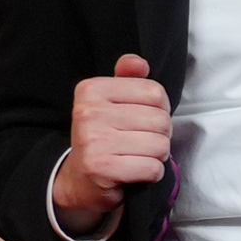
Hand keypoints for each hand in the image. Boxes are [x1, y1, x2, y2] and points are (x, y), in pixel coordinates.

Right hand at [54, 54, 171, 229]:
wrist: (80, 179)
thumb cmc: (104, 137)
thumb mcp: (111, 102)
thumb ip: (127, 79)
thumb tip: (138, 62)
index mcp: (91, 89)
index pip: (155, 92)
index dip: (160, 110)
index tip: (142, 120)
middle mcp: (88, 112)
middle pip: (161, 120)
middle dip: (160, 136)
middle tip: (140, 142)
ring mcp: (92, 140)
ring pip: (160, 145)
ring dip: (156, 156)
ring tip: (136, 156)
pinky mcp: (100, 167)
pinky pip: (152, 168)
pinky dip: (151, 173)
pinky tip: (134, 172)